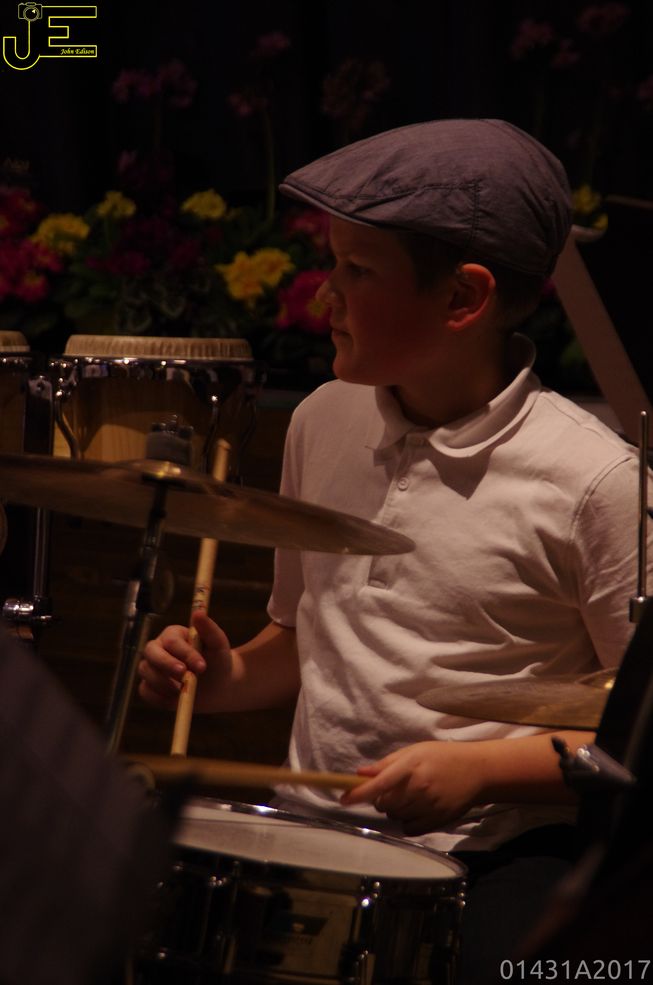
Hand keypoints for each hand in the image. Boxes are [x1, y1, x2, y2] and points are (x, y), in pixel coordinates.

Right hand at [138, 611, 232, 711]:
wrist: (218, 686)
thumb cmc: (217, 661)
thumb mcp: (218, 645)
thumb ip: (209, 629)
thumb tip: (198, 612)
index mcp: (173, 634)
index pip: (172, 641)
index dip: (185, 653)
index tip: (202, 667)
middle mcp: (158, 648)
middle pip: (150, 652)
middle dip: (166, 665)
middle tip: (185, 676)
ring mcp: (151, 667)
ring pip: (146, 671)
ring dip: (164, 683)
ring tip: (184, 691)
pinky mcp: (149, 686)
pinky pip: (145, 691)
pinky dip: (158, 697)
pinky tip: (175, 699)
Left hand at [340, 741, 483, 836]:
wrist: (477, 770)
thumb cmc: (442, 756)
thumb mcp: (415, 751)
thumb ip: (387, 763)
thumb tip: (360, 773)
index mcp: (411, 766)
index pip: (379, 784)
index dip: (359, 793)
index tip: (343, 799)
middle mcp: (419, 787)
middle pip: (383, 804)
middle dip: (381, 798)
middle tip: (395, 788)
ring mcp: (429, 805)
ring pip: (395, 816)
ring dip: (395, 809)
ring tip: (411, 795)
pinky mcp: (437, 820)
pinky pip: (409, 829)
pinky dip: (407, 822)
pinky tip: (418, 808)